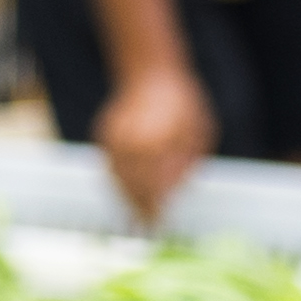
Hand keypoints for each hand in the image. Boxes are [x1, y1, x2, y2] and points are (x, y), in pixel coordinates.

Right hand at [98, 62, 214, 224]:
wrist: (151, 73)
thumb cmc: (184, 105)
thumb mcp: (197, 136)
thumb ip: (183, 166)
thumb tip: (172, 194)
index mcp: (159, 146)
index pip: (154, 187)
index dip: (155, 209)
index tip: (157, 225)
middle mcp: (132, 144)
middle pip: (132, 186)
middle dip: (138, 208)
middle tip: (143, 227)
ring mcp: (114, 139)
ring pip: (117, 178)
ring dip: (124, 197)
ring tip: (133, 213)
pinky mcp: (103, 135)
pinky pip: (109, 165)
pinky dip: (116, 180)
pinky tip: (125, 189)